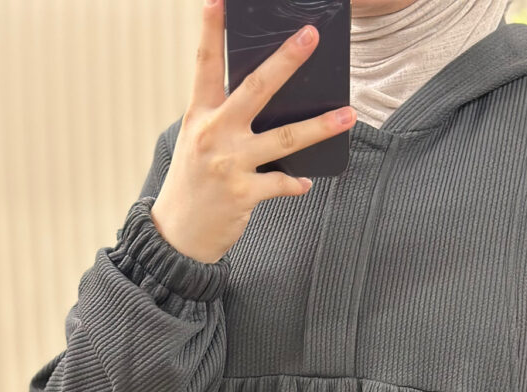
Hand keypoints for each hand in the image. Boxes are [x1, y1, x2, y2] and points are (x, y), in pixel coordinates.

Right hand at [151, 0, 356, 263]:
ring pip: (284, 138)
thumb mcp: (200, 141)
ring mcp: (230, 164)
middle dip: (286, 61)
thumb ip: (227, 118)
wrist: (179, 233)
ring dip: (320, 126)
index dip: (212, 31)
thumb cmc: (194, 181)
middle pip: (256, 89)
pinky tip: (306, 182)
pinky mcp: (243, 194)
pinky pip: (281, 183)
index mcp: (201, 115)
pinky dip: (295, 183)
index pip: (206, 64)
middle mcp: (215, 133)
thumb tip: (272, 103)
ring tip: (347, 115)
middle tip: (310, 36)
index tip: (220, 0)